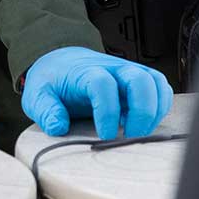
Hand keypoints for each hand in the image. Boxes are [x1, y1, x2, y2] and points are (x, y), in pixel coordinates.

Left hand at [22, 47, 172, 139]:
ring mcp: (128, 72)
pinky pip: (161, 89)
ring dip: (154, 110)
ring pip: (156, 83)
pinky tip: (144, 123)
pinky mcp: (139, 79)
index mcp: (86, 72)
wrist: (62, 62)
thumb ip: (46, 110)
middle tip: (131, 137)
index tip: (106, 135)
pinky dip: (160, 107)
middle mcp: (113, 68)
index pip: (104, 85)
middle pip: (140, 80)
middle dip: (142, 112)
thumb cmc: (53, 80)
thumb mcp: (38, 95)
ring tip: (140, 131)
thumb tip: (58, 126)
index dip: (108, 112)